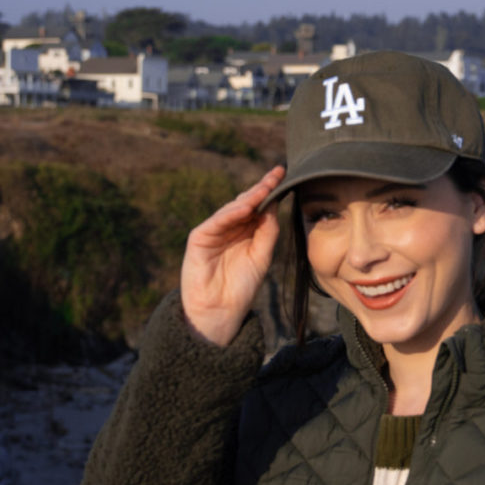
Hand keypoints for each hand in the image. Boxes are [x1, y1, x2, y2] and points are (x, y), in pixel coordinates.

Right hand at [179, 165, 285, 344]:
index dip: (271, 191)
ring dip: (249, 197)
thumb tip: (275, 204)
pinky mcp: (200, 237)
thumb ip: (268, 231)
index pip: (260, 206)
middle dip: (262, 188)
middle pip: (247, 202)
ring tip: (265, 188)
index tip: (285, 175)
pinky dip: (230, 213)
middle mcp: (231, 227)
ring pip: (233, 208)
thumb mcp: (262, 256)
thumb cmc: (242, 286)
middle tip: (277, 174)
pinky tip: (245, 207)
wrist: (220, 311)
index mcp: (247, 231)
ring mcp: (214, 231)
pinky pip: (217, 221)